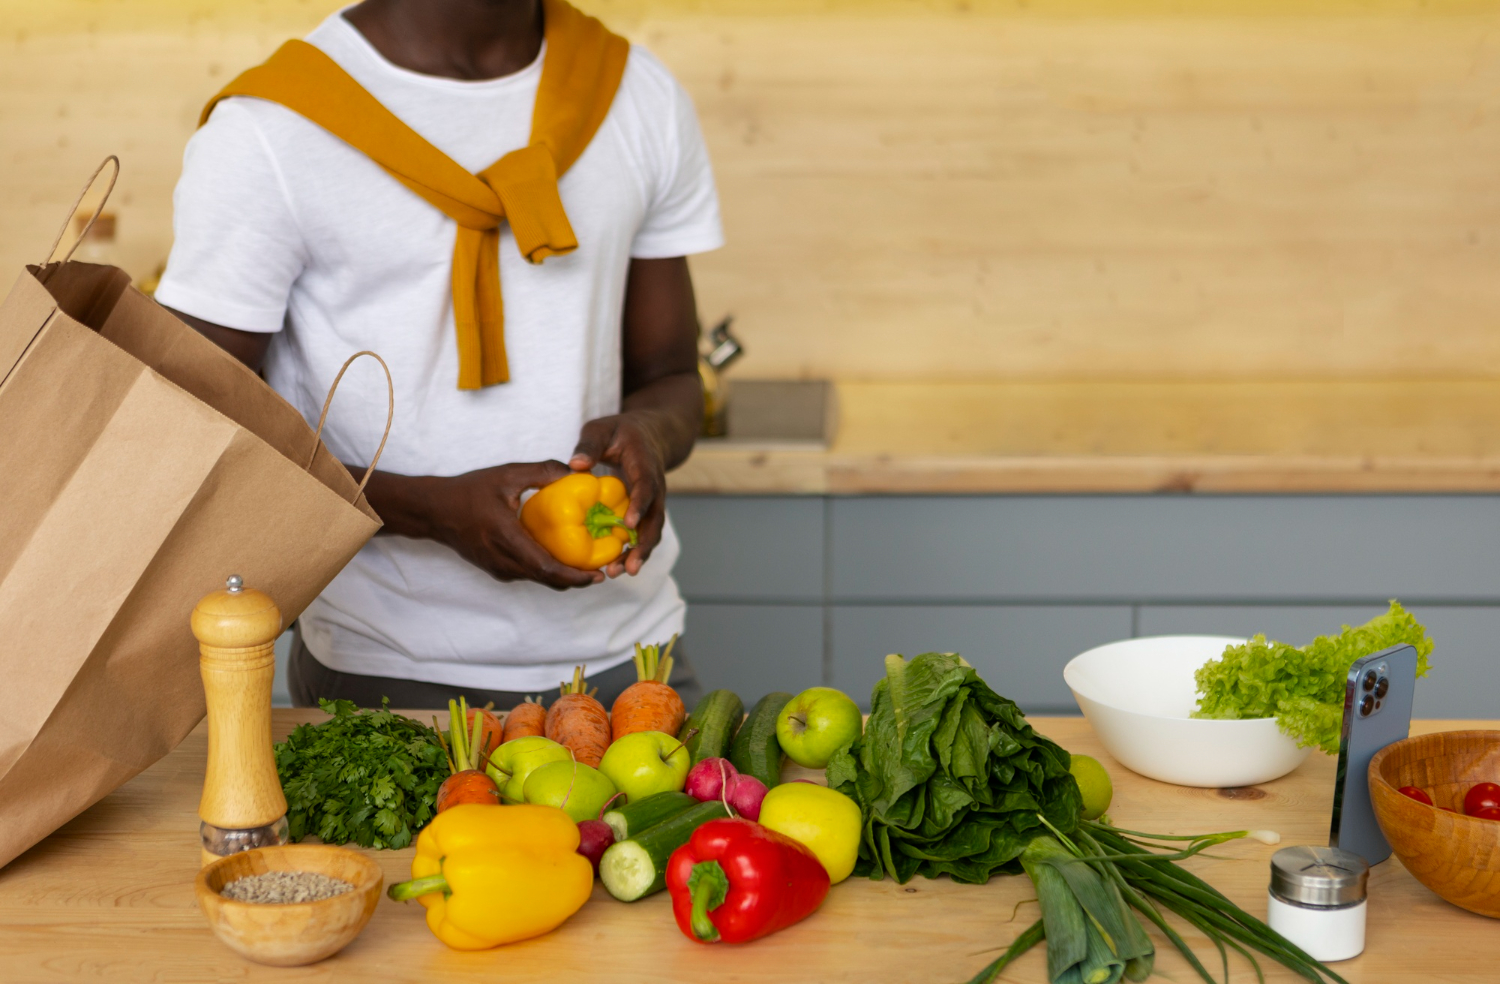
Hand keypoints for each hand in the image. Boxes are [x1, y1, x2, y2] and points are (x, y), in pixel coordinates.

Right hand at [426, 461, 603, 589]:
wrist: (435, 510)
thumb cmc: (469, 491)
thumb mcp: (506, 474)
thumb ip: (542, 471)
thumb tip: (576, 471)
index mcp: (506, 537)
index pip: (545, 567)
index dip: (574, 575)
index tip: (597, 574)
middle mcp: (502, 559)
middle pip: (546, 579)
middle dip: (576, 580)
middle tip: (601, 572)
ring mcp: (498, 567)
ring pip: (537, 580)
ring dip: (563, 577)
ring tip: (587, 567)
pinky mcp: (496, 568)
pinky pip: (527, 575)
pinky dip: (548, 572)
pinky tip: (561, 559)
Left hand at [570, 412, 672, 577]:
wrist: (651, 435)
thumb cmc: (622, 431)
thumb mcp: (603, 428)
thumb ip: (590, 444)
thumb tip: (575, 465)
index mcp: (645, 465)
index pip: (647, 486)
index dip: (639, 506)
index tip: (628, 524)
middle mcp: (656, 487)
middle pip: (655, 519)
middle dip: (643, 545)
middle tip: (628, 567)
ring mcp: (654, 502)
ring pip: (651, 531)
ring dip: (638, 554)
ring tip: (619, 573)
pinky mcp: (646, 511)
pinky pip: (643, 533)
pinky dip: (632, 551)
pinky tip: (615, 566)